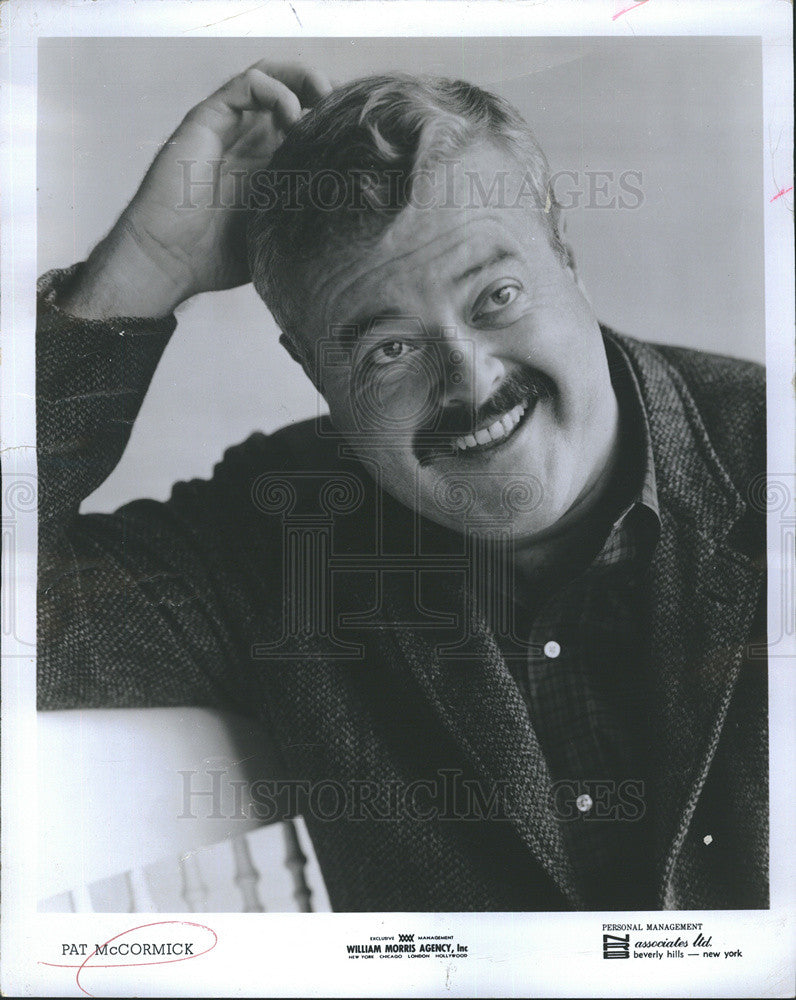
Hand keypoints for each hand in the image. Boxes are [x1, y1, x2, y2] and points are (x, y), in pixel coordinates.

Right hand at [58, 61, 331, 318]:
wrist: (169, 259)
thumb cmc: (216, 256)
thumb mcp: (277, 236)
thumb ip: (305, 220)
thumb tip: (352, 217)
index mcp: (269, 164)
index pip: (309, 124)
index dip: (334, 123)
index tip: (358, 137)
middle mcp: (251, 139)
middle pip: (295, 92)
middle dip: (328, 95)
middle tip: (349, 113)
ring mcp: (230, 127)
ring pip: (272, 77)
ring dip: (306, 80)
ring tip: (327, 100)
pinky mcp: (209, 119)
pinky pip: (247, 84)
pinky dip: (277, 89)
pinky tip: (294, 117)